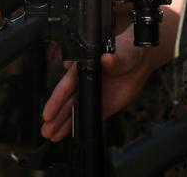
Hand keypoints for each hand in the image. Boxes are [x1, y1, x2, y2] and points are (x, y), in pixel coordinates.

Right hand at [41, 27, 153, 141]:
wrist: (140, 62)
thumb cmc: (127, 51)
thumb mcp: (121, 53)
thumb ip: (113, 58)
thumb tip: (106, 58)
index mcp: (84, 68)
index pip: (66, 85)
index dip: (57, 99)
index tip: (48, 112)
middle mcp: (85, 83)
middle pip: (66, 102)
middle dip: (55, 116)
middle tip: (46, 129)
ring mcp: (93, 95)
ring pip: (75, 112)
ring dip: (63, 123)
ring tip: (51, 135)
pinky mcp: (103, 106)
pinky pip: (89, 117)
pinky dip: (80, 126)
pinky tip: (68, 134)